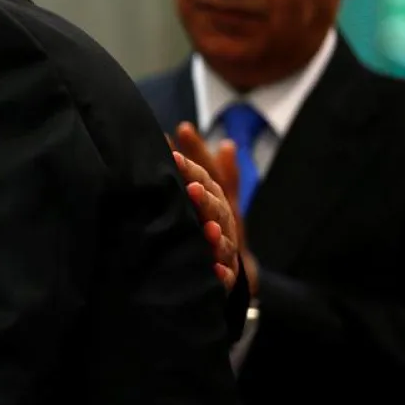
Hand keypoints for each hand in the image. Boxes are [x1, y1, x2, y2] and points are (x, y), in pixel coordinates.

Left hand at [170, 122, 256, 294]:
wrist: (231, 271)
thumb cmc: (215, 224)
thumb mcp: (211, 193)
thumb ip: (202, 164)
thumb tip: (191, 129)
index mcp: (219, 202)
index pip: (209, 179)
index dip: (193, 165)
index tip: (173, 153)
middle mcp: (225, 223)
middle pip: (218, 208)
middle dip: (205, 198)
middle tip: (190, 187)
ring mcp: (227, 249)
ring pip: (224, 241)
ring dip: (217, 235)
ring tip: (208, 230)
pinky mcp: (227, 276)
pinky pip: (227, 276)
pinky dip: (222, 274)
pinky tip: (215, 271)